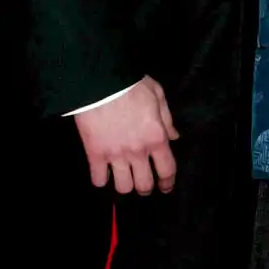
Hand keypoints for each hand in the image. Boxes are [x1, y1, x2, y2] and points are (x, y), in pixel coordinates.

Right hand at [74, 76, 179, 195]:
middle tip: (142, 182)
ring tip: (122, 177)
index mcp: (156, 137)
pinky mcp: (95, 154)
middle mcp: (138, 151)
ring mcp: (116, 155)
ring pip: (123, 188)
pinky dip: (100, 179)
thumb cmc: (131, 84)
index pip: (167, 170)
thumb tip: (174, 137)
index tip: (165, 186)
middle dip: (145, 187)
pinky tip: (102, 172)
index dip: (168, 182)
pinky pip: (98, 180)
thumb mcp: (157, 94)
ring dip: (124, 184)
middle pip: (144, 185)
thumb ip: (167, 118)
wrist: (100, 80)